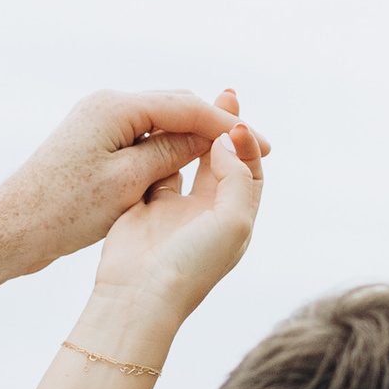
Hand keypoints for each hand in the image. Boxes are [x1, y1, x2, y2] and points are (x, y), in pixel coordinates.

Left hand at [0, 88, 269, 292]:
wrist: (10, 228)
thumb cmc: (64, 210)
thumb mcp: (129, 183)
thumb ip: (172, 153)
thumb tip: (208, 136)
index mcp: (116, 107)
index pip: (186, 107)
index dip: (227, 126)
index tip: (262, 143)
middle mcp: (106, 104)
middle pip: (175, 107)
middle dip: (214, 127)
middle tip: (257, 146)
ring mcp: (97, 121)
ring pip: (160, 123)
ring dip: (193, 137)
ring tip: (232, 155)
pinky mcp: (92, 141)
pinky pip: (142, 137)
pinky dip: (168, 148)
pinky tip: (189, 163)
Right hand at [86, 92, 265, 345]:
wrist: (139, 295)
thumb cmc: (192, 265)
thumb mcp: (234, 221)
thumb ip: (237, 176)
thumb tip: (226, 141)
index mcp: (235, 220)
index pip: (250, 170)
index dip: (246, 143)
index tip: (234, 122)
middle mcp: (207, 213)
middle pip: (221, 160)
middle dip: (222, 129)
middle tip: (222, 94)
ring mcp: (175, 211)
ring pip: (187, 161)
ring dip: (191, 134)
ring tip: (190, 106)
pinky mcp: (143, 207)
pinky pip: (155, 169)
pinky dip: (159, 148)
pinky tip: (160, 126)